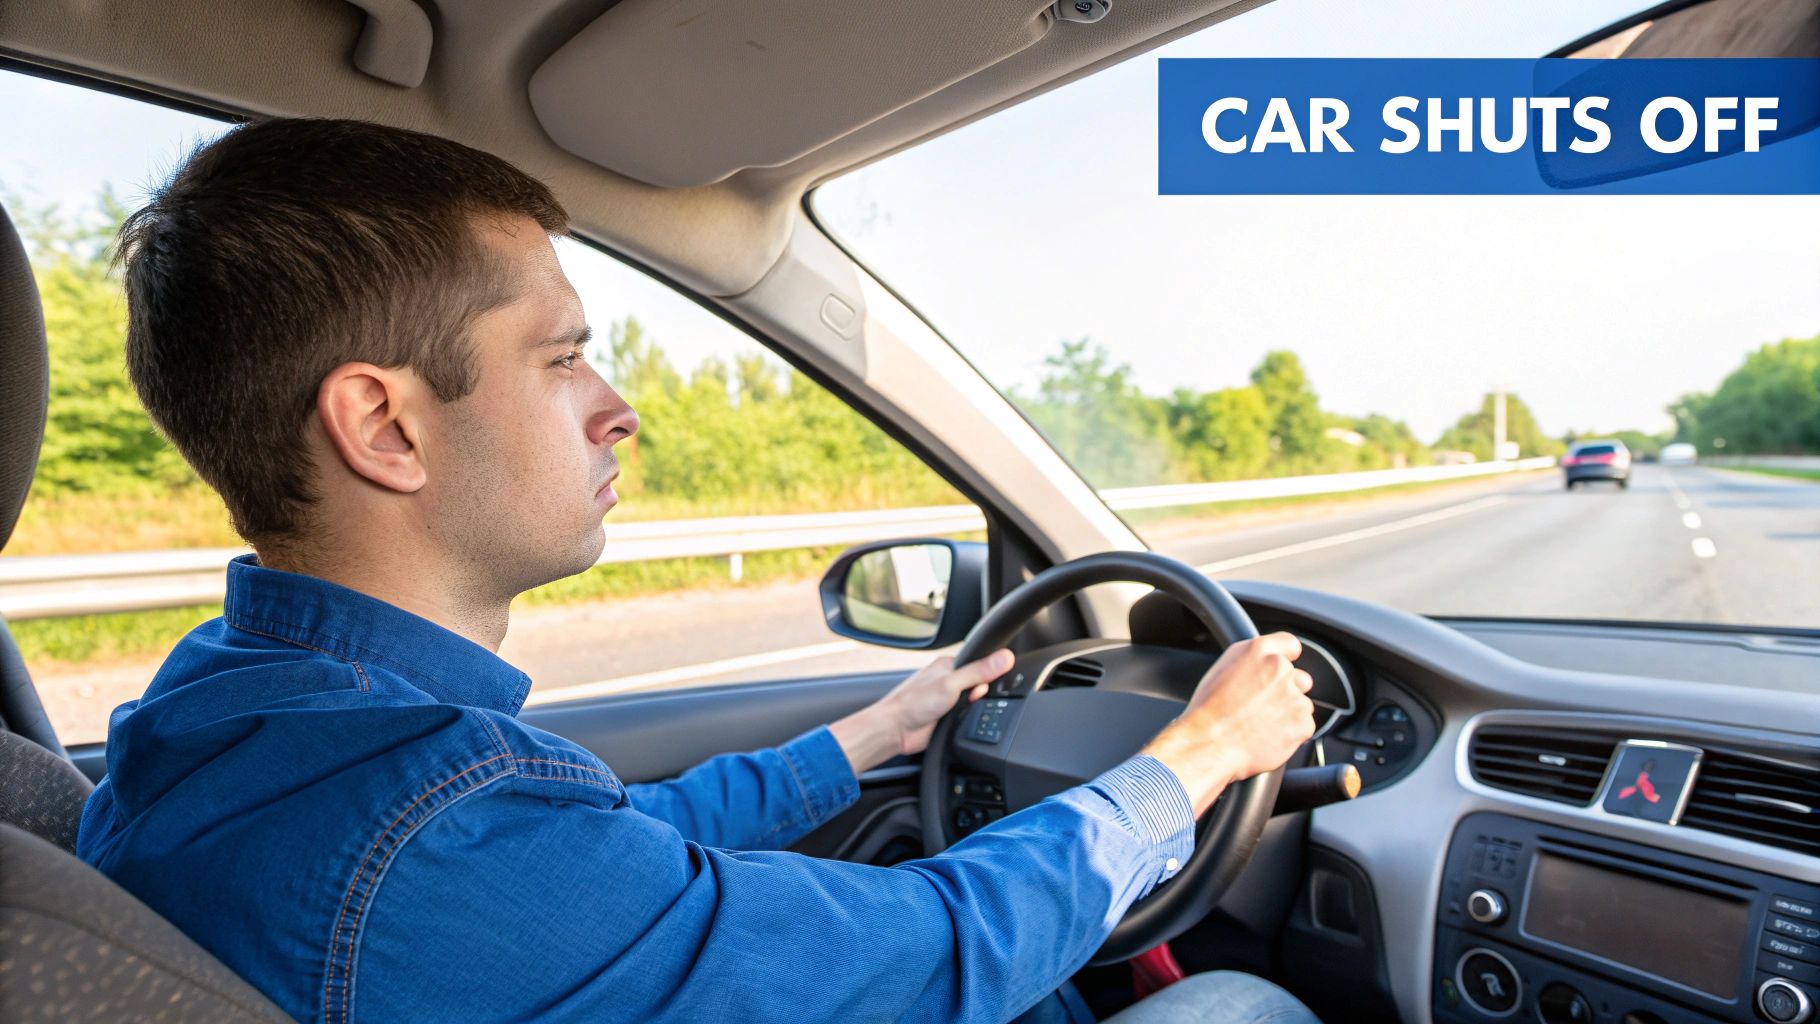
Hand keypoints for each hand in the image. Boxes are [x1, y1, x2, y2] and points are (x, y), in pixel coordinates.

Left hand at [829, 649, 1014, 774]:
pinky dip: (968, 720)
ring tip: (964, 710)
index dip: (989, 674)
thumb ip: (979, 671)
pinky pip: (967, 717)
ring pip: (974, 703)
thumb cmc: (913, 703)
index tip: (991, 682)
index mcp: (948, 665)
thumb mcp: (951, 683)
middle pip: (979, 685)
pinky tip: (963, 720)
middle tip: (972, 698)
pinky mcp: (947, 718)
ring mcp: (948, 700)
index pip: (980, 663)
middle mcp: (948, 681)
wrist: (895, 730)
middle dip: (981, 694)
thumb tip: (1005, 657)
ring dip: (973, 708)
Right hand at [1141, 632, 1315, 814]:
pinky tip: (1268, 736)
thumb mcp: (1222, 670)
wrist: (1209, 743)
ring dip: (1289, 714)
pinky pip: (1304, 726)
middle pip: (1299, 678)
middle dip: (1287, 692)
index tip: (1283, 669)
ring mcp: (1294, 695)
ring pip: (1301, 704)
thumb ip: (1251, 663)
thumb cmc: (1208, 712)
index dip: (1287, 658)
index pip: (1290, 644)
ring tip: (1261, 725)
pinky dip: (1292, 734)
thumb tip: (1262, 667)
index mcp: (1258, 651)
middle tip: (1264, 707)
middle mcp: (1279, 669)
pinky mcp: (1303, 722)